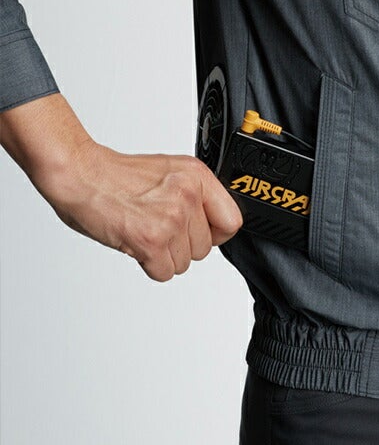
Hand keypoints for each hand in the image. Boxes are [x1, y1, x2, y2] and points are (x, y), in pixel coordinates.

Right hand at [35, 137, 242, 281]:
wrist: (81, 174)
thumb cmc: (118, 176)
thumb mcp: (171, 172)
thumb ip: (198, 194)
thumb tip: (213, 222)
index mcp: (197, 176)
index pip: (232, 221)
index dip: (215, 233)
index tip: (201, 233)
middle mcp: (188, 195)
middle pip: (205, 247)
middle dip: (182, 245)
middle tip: (158, 227)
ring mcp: (171, 218)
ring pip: (184, 262)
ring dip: (164, 255)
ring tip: (145, 231)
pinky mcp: (151, 240)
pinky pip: (165, 272)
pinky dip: (150, 265)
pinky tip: (137, 243)